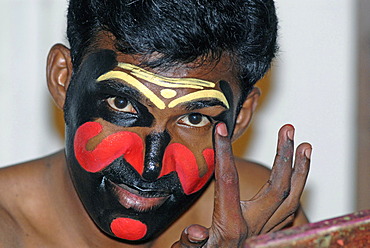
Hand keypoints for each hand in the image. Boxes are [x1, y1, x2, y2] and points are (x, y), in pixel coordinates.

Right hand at [171, 123, 310, 246]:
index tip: (221, 131)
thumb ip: (190, 243)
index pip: (228, 181)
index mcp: (230, 227)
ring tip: (305, 146)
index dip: (223, 153)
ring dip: (300, 171)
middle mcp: (254, 227)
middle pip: (277, 187)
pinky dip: (297, 190)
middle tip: (288, 130)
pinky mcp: (269, 233)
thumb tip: (196, 233)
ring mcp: (265, 231)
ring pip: (292, 199)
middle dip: (284, 155)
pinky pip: (290, 210)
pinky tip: (298, 176)